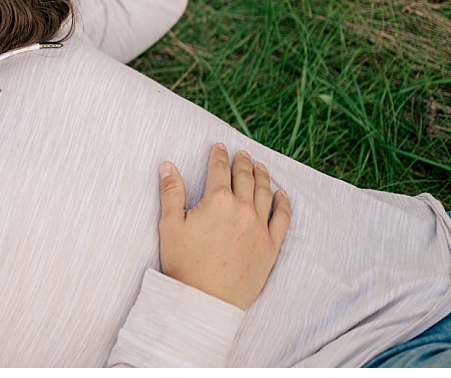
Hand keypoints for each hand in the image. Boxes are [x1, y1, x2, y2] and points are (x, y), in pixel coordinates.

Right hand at [158, 144, 290, 310]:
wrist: (206, 301)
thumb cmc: (185, 264)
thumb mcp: (170, 224)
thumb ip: (171, 191)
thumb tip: (167, 165)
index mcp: (217, 200)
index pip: (220, 168)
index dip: (219, 155)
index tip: (219, 147)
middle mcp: (242, 209)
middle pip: (244, 177)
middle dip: (242, 162)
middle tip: (241, 154)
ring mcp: (259, 228)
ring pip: (264, 193)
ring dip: (262, 176)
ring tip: (259, 167)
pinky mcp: (270, 247)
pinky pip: (282, 219)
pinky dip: (283, 203)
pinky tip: (281, 194)